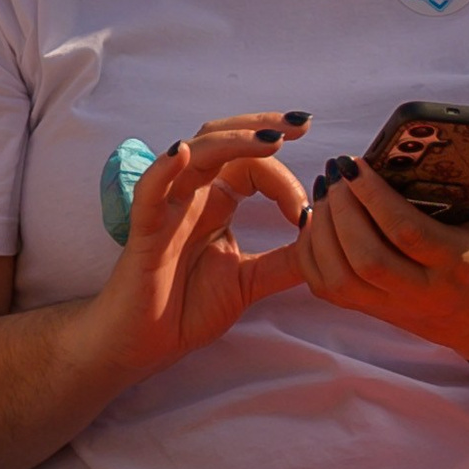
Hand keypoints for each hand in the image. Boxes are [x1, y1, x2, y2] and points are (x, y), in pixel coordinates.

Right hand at [82, 115, 306, 387]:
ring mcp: (168, 208)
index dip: (285, 181)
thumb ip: (286, 262)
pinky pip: (150, 192)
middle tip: (301, 122)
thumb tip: (325, 238)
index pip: (254, 168)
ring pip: (196, 156)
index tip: (306, 214)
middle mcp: (193, 195)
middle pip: (224, 141)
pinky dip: (163, 170)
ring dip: (231, 141)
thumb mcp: (249, 282)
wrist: (143, 346)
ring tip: (268, 138)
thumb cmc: (188, 308)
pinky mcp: (144, 231)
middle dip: (261, 126)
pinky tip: (182, 153)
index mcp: (217, 202)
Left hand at [296, 143, 468, 374]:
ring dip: (323, 231)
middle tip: (335, 172)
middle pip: (366, 258)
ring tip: (325, 191)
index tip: (356, 163)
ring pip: (341, 278)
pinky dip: (314, 256)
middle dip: (342, 210)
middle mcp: (423, 292)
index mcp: (458, 266)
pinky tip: (318, 221)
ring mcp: (396, 307)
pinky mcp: (377, 313)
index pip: (407, 232)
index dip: (374, 197)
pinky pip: (331, 291)